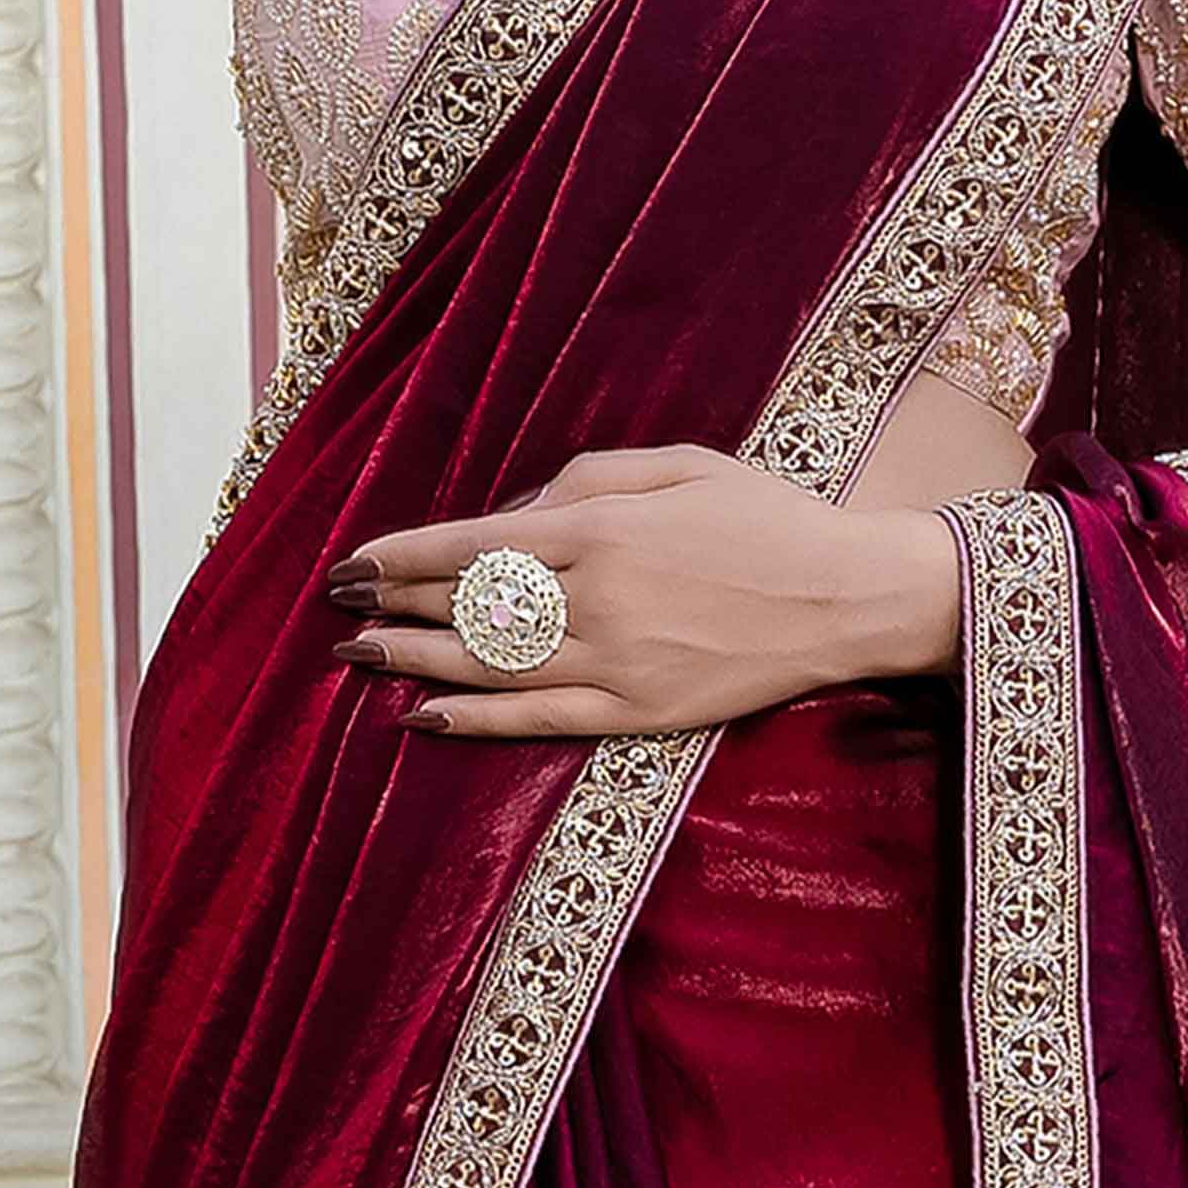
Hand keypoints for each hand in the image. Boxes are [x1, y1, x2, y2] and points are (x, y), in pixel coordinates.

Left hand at [327, 442, 967, 739]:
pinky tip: (423, 716)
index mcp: (601, 528)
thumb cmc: (765, 518)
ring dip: (414, 660)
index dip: (403, 554)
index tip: (354, 559)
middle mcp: (597, 598)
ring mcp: (616, 662)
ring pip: (489, 665)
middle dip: (394, 601)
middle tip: (338, 603)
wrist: (848, 597)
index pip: (472, 543)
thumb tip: (508, 513)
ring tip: (358, 655)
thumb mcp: (677, 467)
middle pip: (468, 604)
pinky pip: (538, 719)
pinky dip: (475, 720)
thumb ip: (584, 481)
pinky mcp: (639, 711)